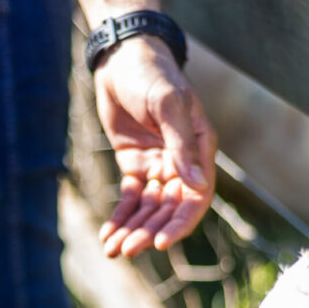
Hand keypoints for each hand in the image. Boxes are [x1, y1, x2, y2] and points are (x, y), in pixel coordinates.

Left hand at [92, 35, 217, 257]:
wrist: (122, 57)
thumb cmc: (151, 74)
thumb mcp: (167, 104)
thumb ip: (181, 144)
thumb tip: (196, 185)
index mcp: (201, 149)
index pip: (196, 197)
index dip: (180, 223)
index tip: (160, 243)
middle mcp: (183, 162)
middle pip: (169, 208)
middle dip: (149, 231)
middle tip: (127, 250)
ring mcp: (159, 165)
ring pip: (149, 208)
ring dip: (133, 229)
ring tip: (113, 250)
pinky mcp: (136, 164)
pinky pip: (131, 198)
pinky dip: (120, 217)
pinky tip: (107, 235)